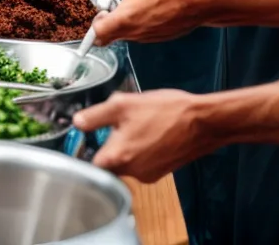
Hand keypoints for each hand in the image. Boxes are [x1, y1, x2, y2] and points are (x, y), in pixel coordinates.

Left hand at [74, 90, 215, 182]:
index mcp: (118, 156)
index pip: (91, 163)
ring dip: (125, 146)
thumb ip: (95, 116)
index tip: (84, 140)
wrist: (201, 122)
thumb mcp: (123, 104)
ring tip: (137, 125)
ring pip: (125, 162)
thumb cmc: (163, 111)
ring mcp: (147, 174)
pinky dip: (140, 150)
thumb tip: (77, 122)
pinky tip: (149, 133)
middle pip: (108, 163)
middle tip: (115, 124)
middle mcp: (132, 172)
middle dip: (108, 144)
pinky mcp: (160, 173)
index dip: (85, 151)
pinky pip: (141, 163)